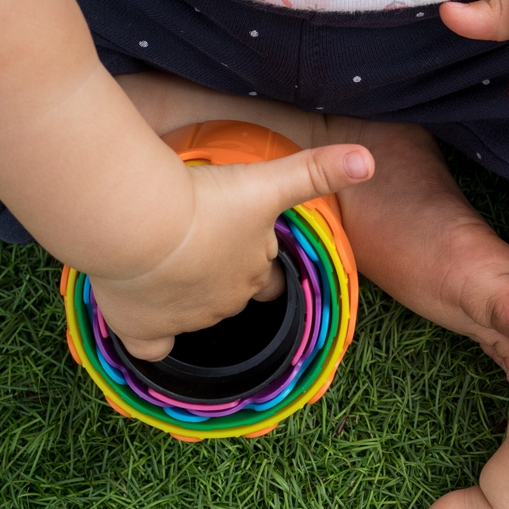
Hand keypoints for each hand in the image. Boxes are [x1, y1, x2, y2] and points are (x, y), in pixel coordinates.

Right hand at [88, 141, 373, 360]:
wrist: (142, 224)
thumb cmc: (204, 199)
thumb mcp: (267, 182)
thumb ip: (316, 172)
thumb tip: (368, 160)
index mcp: (256, 271)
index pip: (270, 281)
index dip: (259, 264)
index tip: (241, 243)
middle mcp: (226, 301)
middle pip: (229, 294)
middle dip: (216, 275)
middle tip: (192, 243)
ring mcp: (186, 319)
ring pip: (190, 315)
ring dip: (179, 294)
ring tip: (157, 260)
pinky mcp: (144, 329)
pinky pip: (151, 348)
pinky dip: (148, 337)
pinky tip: (140, 316)